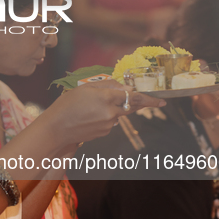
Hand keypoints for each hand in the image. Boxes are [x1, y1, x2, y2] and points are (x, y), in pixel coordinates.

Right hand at [45, 80, 165, 145]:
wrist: (56, 128)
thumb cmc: (66, 105)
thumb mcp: (85, 88)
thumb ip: (107, 85)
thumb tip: (124, 87)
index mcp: (106, 98)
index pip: (133, 97)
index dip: (149, 99)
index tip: (162, 101)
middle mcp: (111, 113)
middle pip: (130, 106)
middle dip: (136, 103)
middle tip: (141, 99)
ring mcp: (108, 125)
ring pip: (119, 113)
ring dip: (114, 108)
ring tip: (93, 106)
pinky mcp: (104, 133)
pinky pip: (111, 122)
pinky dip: (106, 116)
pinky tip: (90, 115)